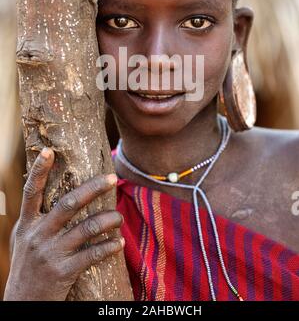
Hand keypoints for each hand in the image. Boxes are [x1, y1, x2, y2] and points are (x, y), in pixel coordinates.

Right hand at [4, 148, 124, 300]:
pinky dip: (109, 247)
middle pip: (68, 204)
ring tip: (119, 217)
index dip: (38, 171)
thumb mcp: (24, 240)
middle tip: (112, 178)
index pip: (31, 192)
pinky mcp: (63, 272)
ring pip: (86, 228)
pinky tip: (119, 243)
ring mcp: (51, 254)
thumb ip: (36, 220)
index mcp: (27, 225)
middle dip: (92, 188)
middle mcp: (38, 235)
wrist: (21, 304)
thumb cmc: (27, 268)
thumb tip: (53, 196)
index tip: (49, 151)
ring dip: (108, 219)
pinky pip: (92, 254)